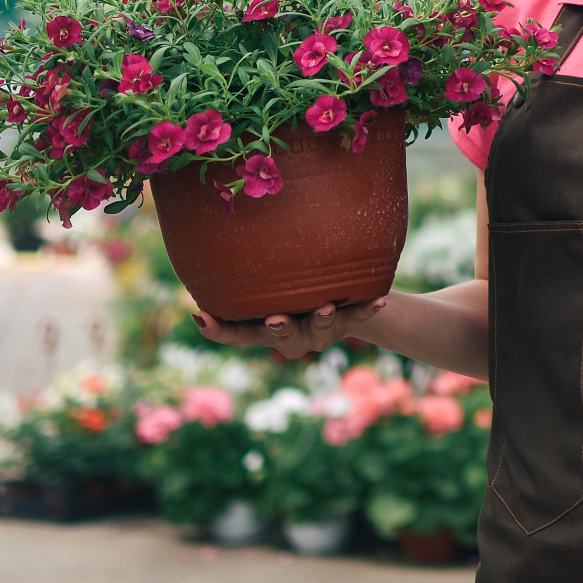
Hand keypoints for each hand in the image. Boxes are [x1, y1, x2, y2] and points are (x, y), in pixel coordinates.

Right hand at [193, 297, 387, 360]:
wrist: (342, 307)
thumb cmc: (291, 295)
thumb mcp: (266, 290)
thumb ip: (248, 280)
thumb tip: (211, 245)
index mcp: (266, 329)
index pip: (237, 333)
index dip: (219, 330)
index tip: (202, 316)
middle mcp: (293, 336)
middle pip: (282, 337)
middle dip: (279, 329)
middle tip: (275, 319)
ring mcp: (321, 333)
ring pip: (321, 329)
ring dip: (323, 319)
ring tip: (327, 307)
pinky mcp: (347, 323)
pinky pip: (358, 317)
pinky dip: (368, 309)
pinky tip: (381, 300)